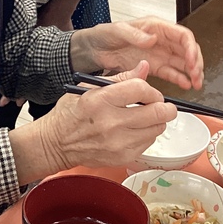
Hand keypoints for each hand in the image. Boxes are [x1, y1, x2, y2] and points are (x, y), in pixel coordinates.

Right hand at [9, 62, 175, 182]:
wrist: (57, 143)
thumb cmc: (71, 112)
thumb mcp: (90, 87)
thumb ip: (121, 78)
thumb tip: (144, 66)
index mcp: (101, 100)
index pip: (141, 89)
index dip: (152, 90)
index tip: (151, 93)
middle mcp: (111, 122)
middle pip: (157, 112)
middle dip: (165, 107)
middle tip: (162, 105)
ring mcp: (118, 143)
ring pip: (157, 129)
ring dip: (157, 121)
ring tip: (146, 117)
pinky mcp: (122, 157)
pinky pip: (148, 143)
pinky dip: (147, 135)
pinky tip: (135, 130)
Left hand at [71, 17, 203, 89]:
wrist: (93, 50)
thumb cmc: (104, 34)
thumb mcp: (117, 31)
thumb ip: (135, 35)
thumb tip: (152, 38)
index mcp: (156, 27)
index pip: (182, 35)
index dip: (191, 48)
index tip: (192, 61)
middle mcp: (161, 40)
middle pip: (187, 50)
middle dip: (196, 62)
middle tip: (197, 75)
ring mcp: (159, 54)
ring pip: (183, 62)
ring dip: (192, 72)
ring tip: (196, 84)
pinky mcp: (153, 67)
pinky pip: (171, 73)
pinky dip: (180, 79)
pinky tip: (186, 85)